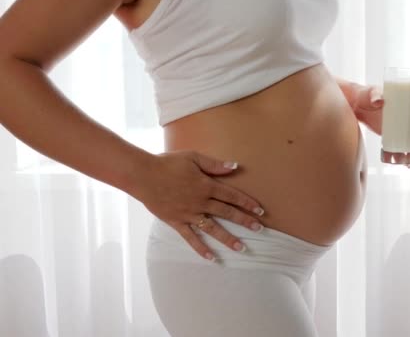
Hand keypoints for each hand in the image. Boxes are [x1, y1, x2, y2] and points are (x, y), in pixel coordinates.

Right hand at [130, 150, 265, 260]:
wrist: (143, 175)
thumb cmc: (168, 163)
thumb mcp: (193, 158)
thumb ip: (214, 164)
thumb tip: (235, 167)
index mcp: (206, 185)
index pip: (232, 196)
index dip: (247, 203)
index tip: (260, 211)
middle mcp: (200, 202)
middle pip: (227, 213)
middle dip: (245, 221)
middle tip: (260, 229)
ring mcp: (189, 214)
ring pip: (212, 229)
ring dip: (228, 239)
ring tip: (241, 248)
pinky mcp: (176, 222)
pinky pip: (191, 238)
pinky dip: (201, 248)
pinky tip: (212, 257)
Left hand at [349, 84, 409, 167]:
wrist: (358, 108)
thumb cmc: (367, 96)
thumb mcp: (371, 93)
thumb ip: (375, 95)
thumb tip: (379, 101)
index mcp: (406, 99)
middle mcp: (407, 114)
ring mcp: (402, 127)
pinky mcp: (394, 137)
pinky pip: (403, 148)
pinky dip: (405, 157)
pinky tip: (408, 165)